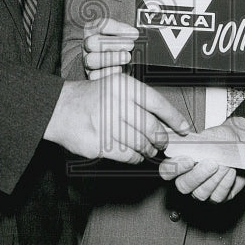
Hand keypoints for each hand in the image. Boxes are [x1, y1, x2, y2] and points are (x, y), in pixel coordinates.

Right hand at [44, 72, 190, 163]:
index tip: (184, 128)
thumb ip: (138, 102)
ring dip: (148, 150)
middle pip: (151, 127)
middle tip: (163, 143)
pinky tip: (134, 155)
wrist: (59, 108)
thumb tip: (166, 122)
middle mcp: (116, 103)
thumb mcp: (115, 87)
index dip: (174, 118)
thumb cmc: (93, 98)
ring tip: (148, 149)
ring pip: (140, 144)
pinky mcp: (98, 143)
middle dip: (161, 139)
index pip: (157, 103)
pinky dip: (134, 158)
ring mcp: (106, 124)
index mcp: (124, 86)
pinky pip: (126, 155)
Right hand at [82, 18, 137, 79]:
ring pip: (91, 60)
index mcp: (93, 29)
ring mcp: (87, 60)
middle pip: (92, 43)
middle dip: (113, 44)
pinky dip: (107, 72)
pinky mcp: (90, 74)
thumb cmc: (120, 43)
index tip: (133, 33)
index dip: (117, 29)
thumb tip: (134, 33)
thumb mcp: (122, 33)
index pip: (100, 25)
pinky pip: (94, 76)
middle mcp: (87, 44)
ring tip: (127, 57)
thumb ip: (126, 32)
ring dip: (111, 58)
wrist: (118, 60)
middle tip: (130, 46)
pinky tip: (119, 69)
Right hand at [157, 118, 244, 201]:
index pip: (166, 171)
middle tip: (212, 163)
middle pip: (183, 186)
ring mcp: (201, 190)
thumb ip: (197, 143)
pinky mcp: (217, 197)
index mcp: (179, 163)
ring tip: (225, 164)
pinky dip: (225, 183)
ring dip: (214, 178)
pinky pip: (217, 196)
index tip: (190, 159)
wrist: (239, 144)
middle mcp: (187, 180)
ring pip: (201, 193)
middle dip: (198, 175)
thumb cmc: (220, 139)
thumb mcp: (208, 136)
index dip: (176, 168)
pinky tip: (231, 171)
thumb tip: (192, 148)